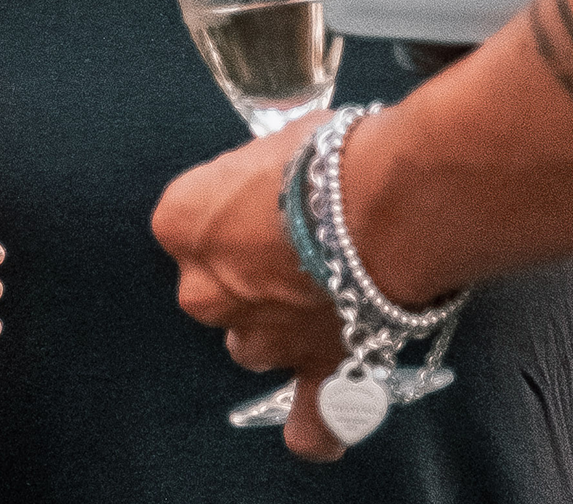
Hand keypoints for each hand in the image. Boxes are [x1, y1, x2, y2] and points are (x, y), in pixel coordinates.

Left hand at [153, 119, 350, 461]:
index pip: (192, 216)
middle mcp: (204, 290)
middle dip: (252, 272)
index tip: (270, 192)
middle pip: (217, 287)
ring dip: (281, 325)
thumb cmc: (333, 159)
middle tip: (306, 242)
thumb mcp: (276, 144)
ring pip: (255, 342)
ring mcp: (257, 338)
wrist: (391, 204)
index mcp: (182, 222)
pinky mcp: (312, 371)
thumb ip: (258, 183)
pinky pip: (307, 419)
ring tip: (333, 293)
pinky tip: (320, 427)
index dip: (237, 204)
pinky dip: (314, 425)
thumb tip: (279, 190)